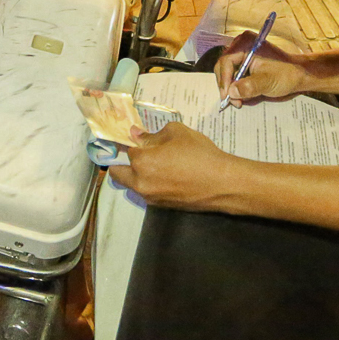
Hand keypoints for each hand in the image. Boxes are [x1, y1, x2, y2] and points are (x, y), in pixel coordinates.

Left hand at [108, 122, 243, 209]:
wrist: (221, 183)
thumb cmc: (199, 153)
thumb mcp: (177, 133)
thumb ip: (152, 134)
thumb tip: (136, 134)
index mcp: (141, 162)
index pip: (125, 149)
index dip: (130, 141)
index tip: (134, 138)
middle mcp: (139, 182)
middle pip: (117, 173)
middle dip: (122, 162)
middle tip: (137, 153)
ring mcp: (149, 197)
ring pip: (131, 185)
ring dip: (135, 174)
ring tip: (155, 164)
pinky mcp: (160, 206)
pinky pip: (146, 192)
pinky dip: (149, 184)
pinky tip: (167, 175)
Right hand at [213, 28, 312, 106]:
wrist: (299, 75)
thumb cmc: (286, 74)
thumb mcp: (268, 81)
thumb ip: (250, 86)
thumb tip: (231, 93)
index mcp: (246, 43)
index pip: (226, 61)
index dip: (225, 79)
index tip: (227, 96)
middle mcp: (242, 45)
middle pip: (224, 66)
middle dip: (227, 85)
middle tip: (231, 101)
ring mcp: (243, 54)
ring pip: (228, 72)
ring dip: (231, 87)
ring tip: (237, 101)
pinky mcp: (246, 62)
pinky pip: (235, 74)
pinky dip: (236, 86)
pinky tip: (240, 96)